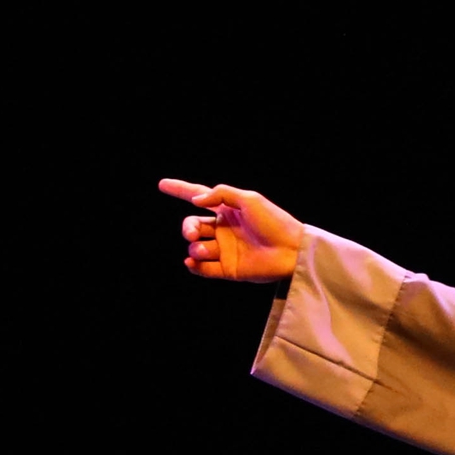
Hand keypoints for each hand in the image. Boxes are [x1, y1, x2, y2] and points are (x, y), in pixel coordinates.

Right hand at [162, 178, 306, 283]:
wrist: (291, 251)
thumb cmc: (274, 221)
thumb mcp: (249, 199)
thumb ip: (221, 194)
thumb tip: (195, 201)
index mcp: (228, 210)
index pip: (200, 197)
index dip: (181, 190)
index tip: (162, 185)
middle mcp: (224, 229)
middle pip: (193, 225)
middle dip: (187, 228)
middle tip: (193, 232)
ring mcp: (225, 250)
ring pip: (196, 247)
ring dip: (195, 247)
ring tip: (204, 248)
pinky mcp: (228, 269)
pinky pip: (204, 269)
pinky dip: (195, 265)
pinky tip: (192, 261)